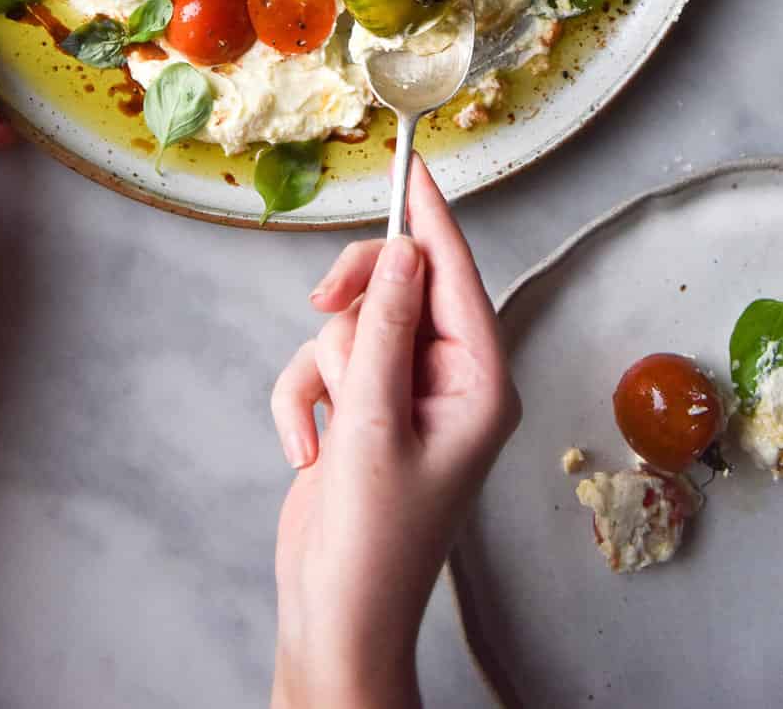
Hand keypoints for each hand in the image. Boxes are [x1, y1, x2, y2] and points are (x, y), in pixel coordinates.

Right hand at [270, 156, 519, 708]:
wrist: (336, 617)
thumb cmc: (375, 543)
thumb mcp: (378, 426)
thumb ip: (387, 330)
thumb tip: (407, 251)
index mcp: (479, 382)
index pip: (456, 275)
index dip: (431, 217)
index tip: (412, 165)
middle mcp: (446, 380)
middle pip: (396, 287)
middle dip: (357, 299)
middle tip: (324, 298)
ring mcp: (400, 396)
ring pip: (349, 324)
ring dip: (323, 370)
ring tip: (330, 432)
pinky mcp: (360, 411)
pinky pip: (319, 363)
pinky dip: (302, 400)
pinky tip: (308, 451)